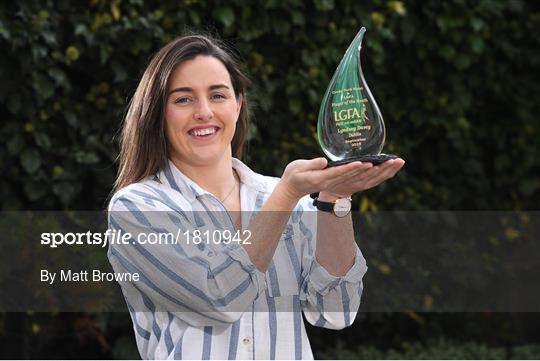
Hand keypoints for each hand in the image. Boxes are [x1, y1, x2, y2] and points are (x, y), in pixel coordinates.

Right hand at [276, 157, 403, 200]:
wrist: (293, 188)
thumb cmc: (293, 176)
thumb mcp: (298, 168)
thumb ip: (311, 165)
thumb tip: (323, 161)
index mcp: (323, 179)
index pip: (340, 173)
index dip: (353, 169)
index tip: (364, 163)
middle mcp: (334, 182)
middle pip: (357, 176)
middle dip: (375, 169)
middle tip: (390, 161)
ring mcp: (338, 184)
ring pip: (363, 178)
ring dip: (380, 171)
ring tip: (395, 162)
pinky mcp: (341, 182)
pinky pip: (361, 179)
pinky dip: (375, 174)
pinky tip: (386, 168)